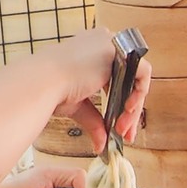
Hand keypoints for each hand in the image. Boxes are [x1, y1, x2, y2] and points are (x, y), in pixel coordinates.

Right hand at [44, 28, 152, 154]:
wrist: (44, 83)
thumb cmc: (51, 90)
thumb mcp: (78, 106)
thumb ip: (95, 120)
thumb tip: (101, 143)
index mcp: (90, 53)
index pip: (115, 78)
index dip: (120, 104)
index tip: (118, 126)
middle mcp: (102, 44)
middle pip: (127, 80)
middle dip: (128, 111)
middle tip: (124, 133)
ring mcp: (111, 44)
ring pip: (135, 79)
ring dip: (133, 107)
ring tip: (123, 127)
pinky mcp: (120, 49)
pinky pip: (142, 71)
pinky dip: (139, 93)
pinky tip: (128, 109)